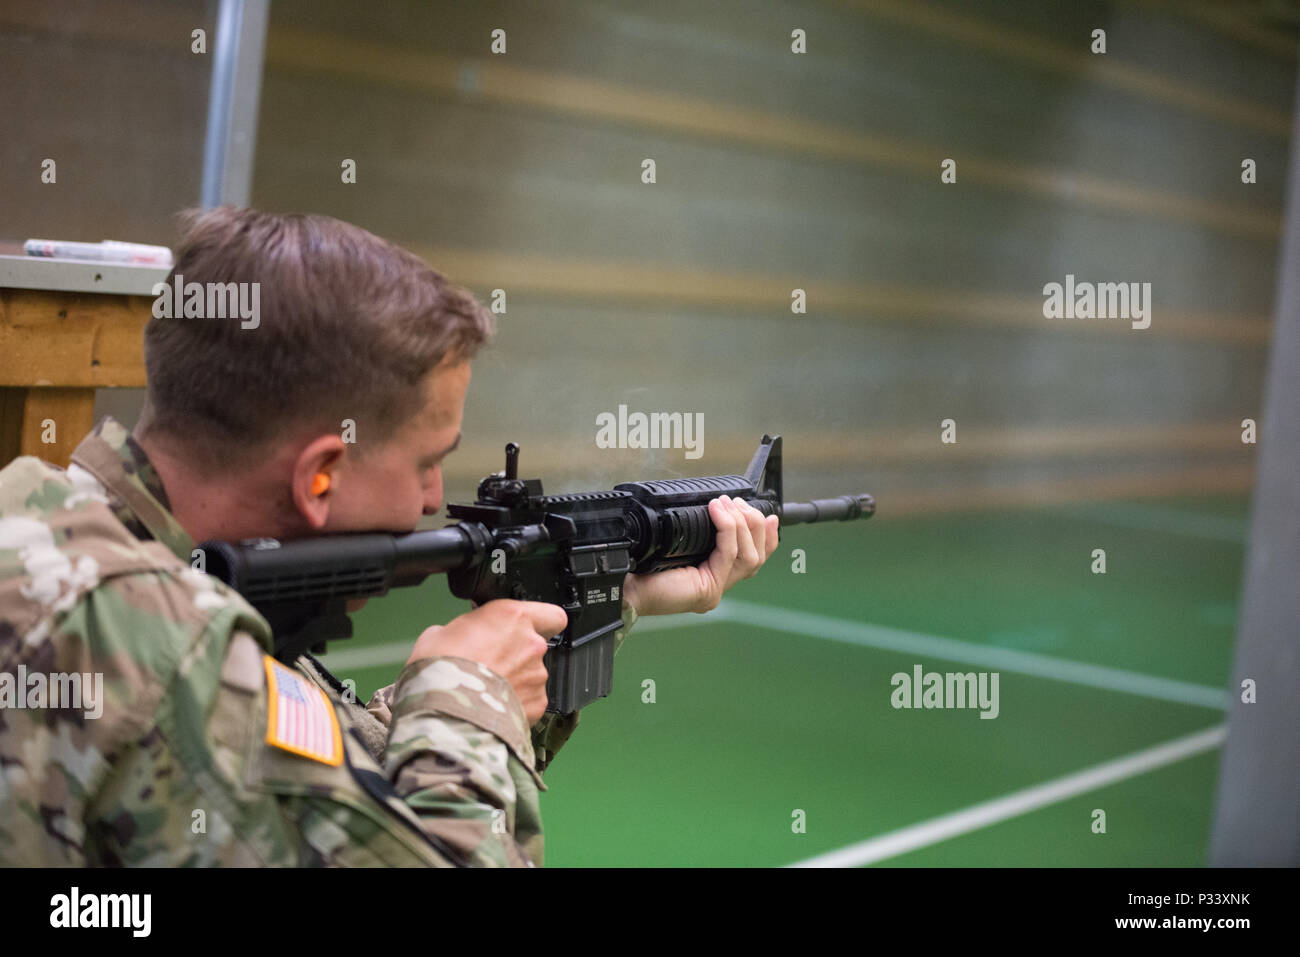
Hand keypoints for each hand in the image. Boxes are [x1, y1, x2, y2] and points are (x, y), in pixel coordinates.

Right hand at [407, 599, 567, 721]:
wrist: (445, 712)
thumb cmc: (439, 670)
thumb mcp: (440, 634)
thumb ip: (464, 629)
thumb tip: (463, 635)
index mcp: (512, 617)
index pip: (550, 614)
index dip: (541, 623)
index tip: (526, 629)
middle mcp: (532, 644)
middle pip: (535, 647)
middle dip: (516, 655)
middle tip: (489, 665)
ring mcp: (537, 675)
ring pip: (532, 675)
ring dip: (516, 681)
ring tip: (486, 692)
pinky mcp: (537, 704)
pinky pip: (531, 701)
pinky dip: (517, 705)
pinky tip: (494, 708)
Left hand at [622, 495, 779, 616]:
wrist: (620, 585)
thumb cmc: (638, 565)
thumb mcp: (674, 542)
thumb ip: (696, 531)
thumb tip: (716, 505)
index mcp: (712, 575)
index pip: (752, 557)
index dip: (766, 536)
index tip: (769, 515)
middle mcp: (717, 585)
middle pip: (757, 556)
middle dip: (754, 524)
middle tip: (737, 502)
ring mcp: (714, 590)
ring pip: (749, 556)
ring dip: (741, 524)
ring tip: (726, 503)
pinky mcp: (707, 590)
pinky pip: (728, 554)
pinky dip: (727, 529)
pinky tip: (718, 512)